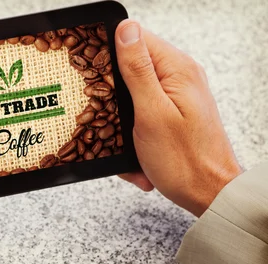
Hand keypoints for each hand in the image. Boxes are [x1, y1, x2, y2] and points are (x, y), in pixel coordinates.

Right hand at [114, 20, 242, 216]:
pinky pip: (138, 118)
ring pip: (129, 98)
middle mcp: (178, 78)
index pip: (135, 39)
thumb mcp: (151, 112)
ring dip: (121, 124)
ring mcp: (174, 97)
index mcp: (176, 70)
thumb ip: (137, 69)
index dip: (109, 54)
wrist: (208, 194)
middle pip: (129, 70)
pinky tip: (137, 157)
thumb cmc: (184, 161)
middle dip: (113, 97)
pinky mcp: (169, 115)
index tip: (94, 77)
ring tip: (129, 145)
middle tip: (111, 120)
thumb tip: (126, 29)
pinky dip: (131, 137)